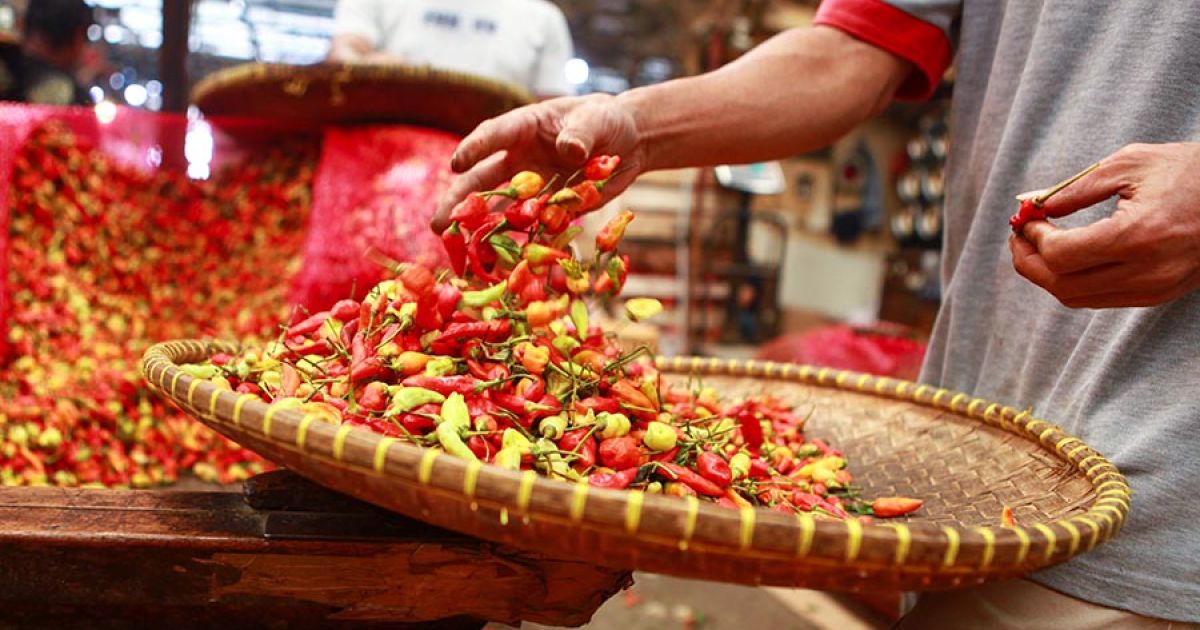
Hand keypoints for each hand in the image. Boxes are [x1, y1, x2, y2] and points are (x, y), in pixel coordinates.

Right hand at [431, 93, 642, 232]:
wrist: (628, 142)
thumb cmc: (606, 120)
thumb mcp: (597, 120)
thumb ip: (581, 134)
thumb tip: (570, 150)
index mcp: (525, 127)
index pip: (493, 135)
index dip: (475, 149)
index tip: (456, 164)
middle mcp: (520, 157)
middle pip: (482, 178)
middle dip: (459, 200)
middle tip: (438, 225)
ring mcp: (532, 184)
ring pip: (499, 207)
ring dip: (480, 228)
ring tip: (458, 249)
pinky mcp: (549, 206)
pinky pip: (530, 226)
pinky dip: (517, 243)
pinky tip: (499, 263)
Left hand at [1009, 142, 1199, 307]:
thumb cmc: (1188, 171)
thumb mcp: (1129, 164)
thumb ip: (1074, 189)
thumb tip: (1030, 205)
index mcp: (1139, 236)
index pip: (1062, 255)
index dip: (1032, 238)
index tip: (1024, 218)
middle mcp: (1147, 271)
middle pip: (1061, 285)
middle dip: (1029, 262)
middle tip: (1018, 237)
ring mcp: (1154, 289)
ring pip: (1077, 298)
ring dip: (1047, 275)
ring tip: (1036, 245)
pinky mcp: (1159, 296)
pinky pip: (1100, 298)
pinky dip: (1073, 281)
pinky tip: (1067, 256)